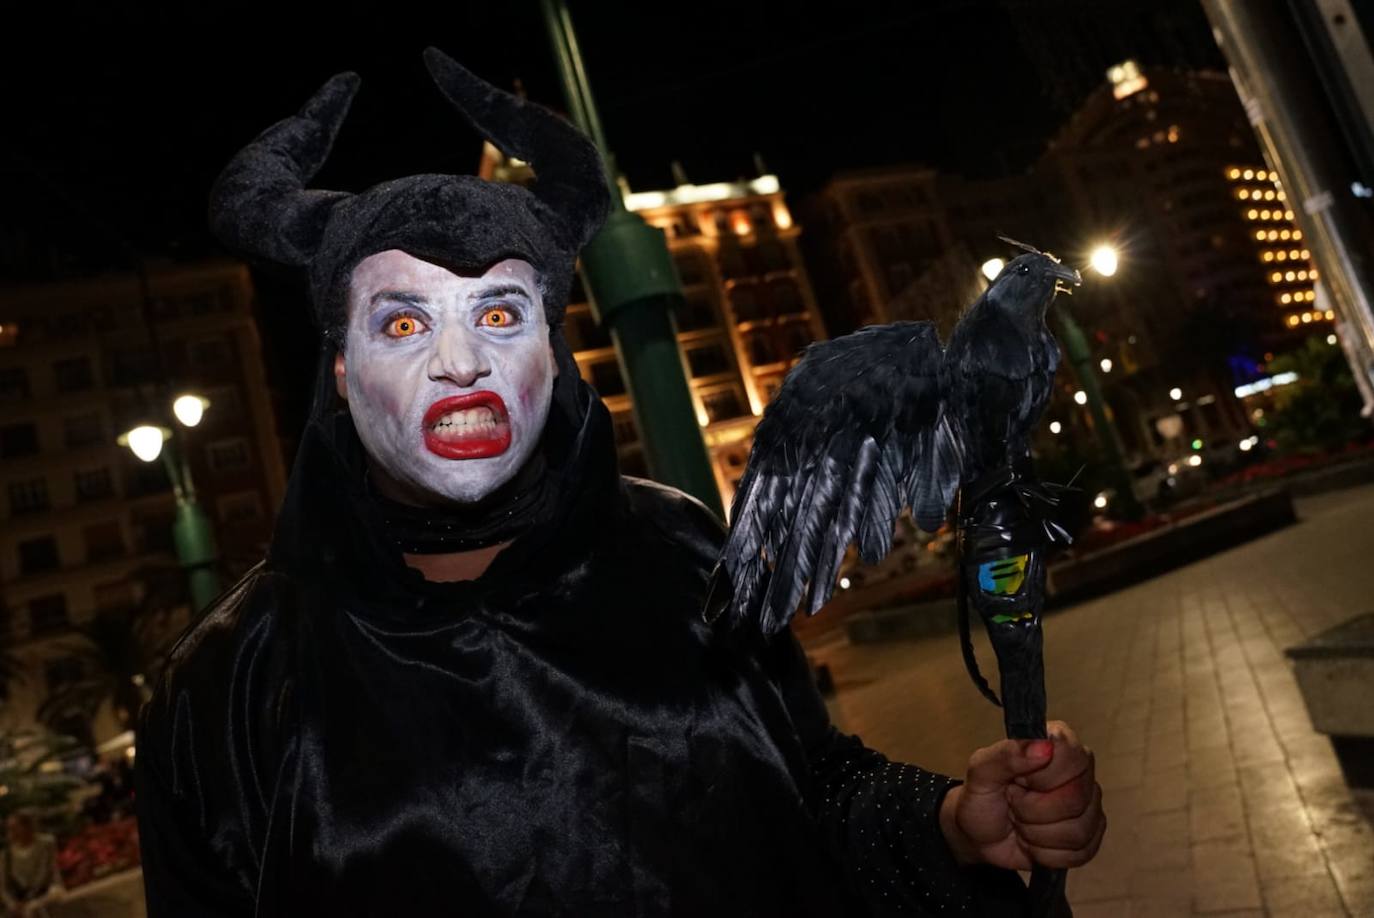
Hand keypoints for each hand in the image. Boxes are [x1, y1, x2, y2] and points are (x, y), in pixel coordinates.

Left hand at [939, 720, 1104, 870]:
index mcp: (1056, 744)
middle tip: (1014, 802)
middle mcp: (1080, 772)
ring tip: (1021, 820)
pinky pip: (1078, 854)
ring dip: (1036, 833)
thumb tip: (1043, 746)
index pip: (1071, 755)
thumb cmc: (982, 797)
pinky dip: (1045, 853)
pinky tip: (1033, 840)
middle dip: (1032, 809)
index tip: (1019, 780)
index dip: (1042, 775)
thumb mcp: (980, 772)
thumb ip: (1006, 754)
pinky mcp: (1090, 838)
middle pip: (1075, 798)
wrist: (980, 836)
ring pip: (1077, 830)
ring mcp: (1089, 806)